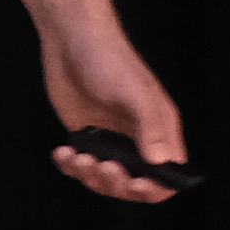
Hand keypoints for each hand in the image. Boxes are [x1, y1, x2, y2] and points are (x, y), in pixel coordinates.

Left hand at [41, 15, 184, 204]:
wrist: (72, 40)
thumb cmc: (110, 60)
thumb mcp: (134, 93)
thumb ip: (151, 127)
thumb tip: (162, 163)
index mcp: (160, 132)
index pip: (167, 177)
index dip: (152, 189)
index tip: (131, 182)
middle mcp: (138, 139)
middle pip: (133, 184)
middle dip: (115, 183)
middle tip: (98, 164)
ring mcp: (110, 139)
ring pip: (105, 179)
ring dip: (89, 176)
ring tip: (76, 156)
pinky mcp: (85, 135)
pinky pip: (80, 165)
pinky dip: (70, 166)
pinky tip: (61, 151)